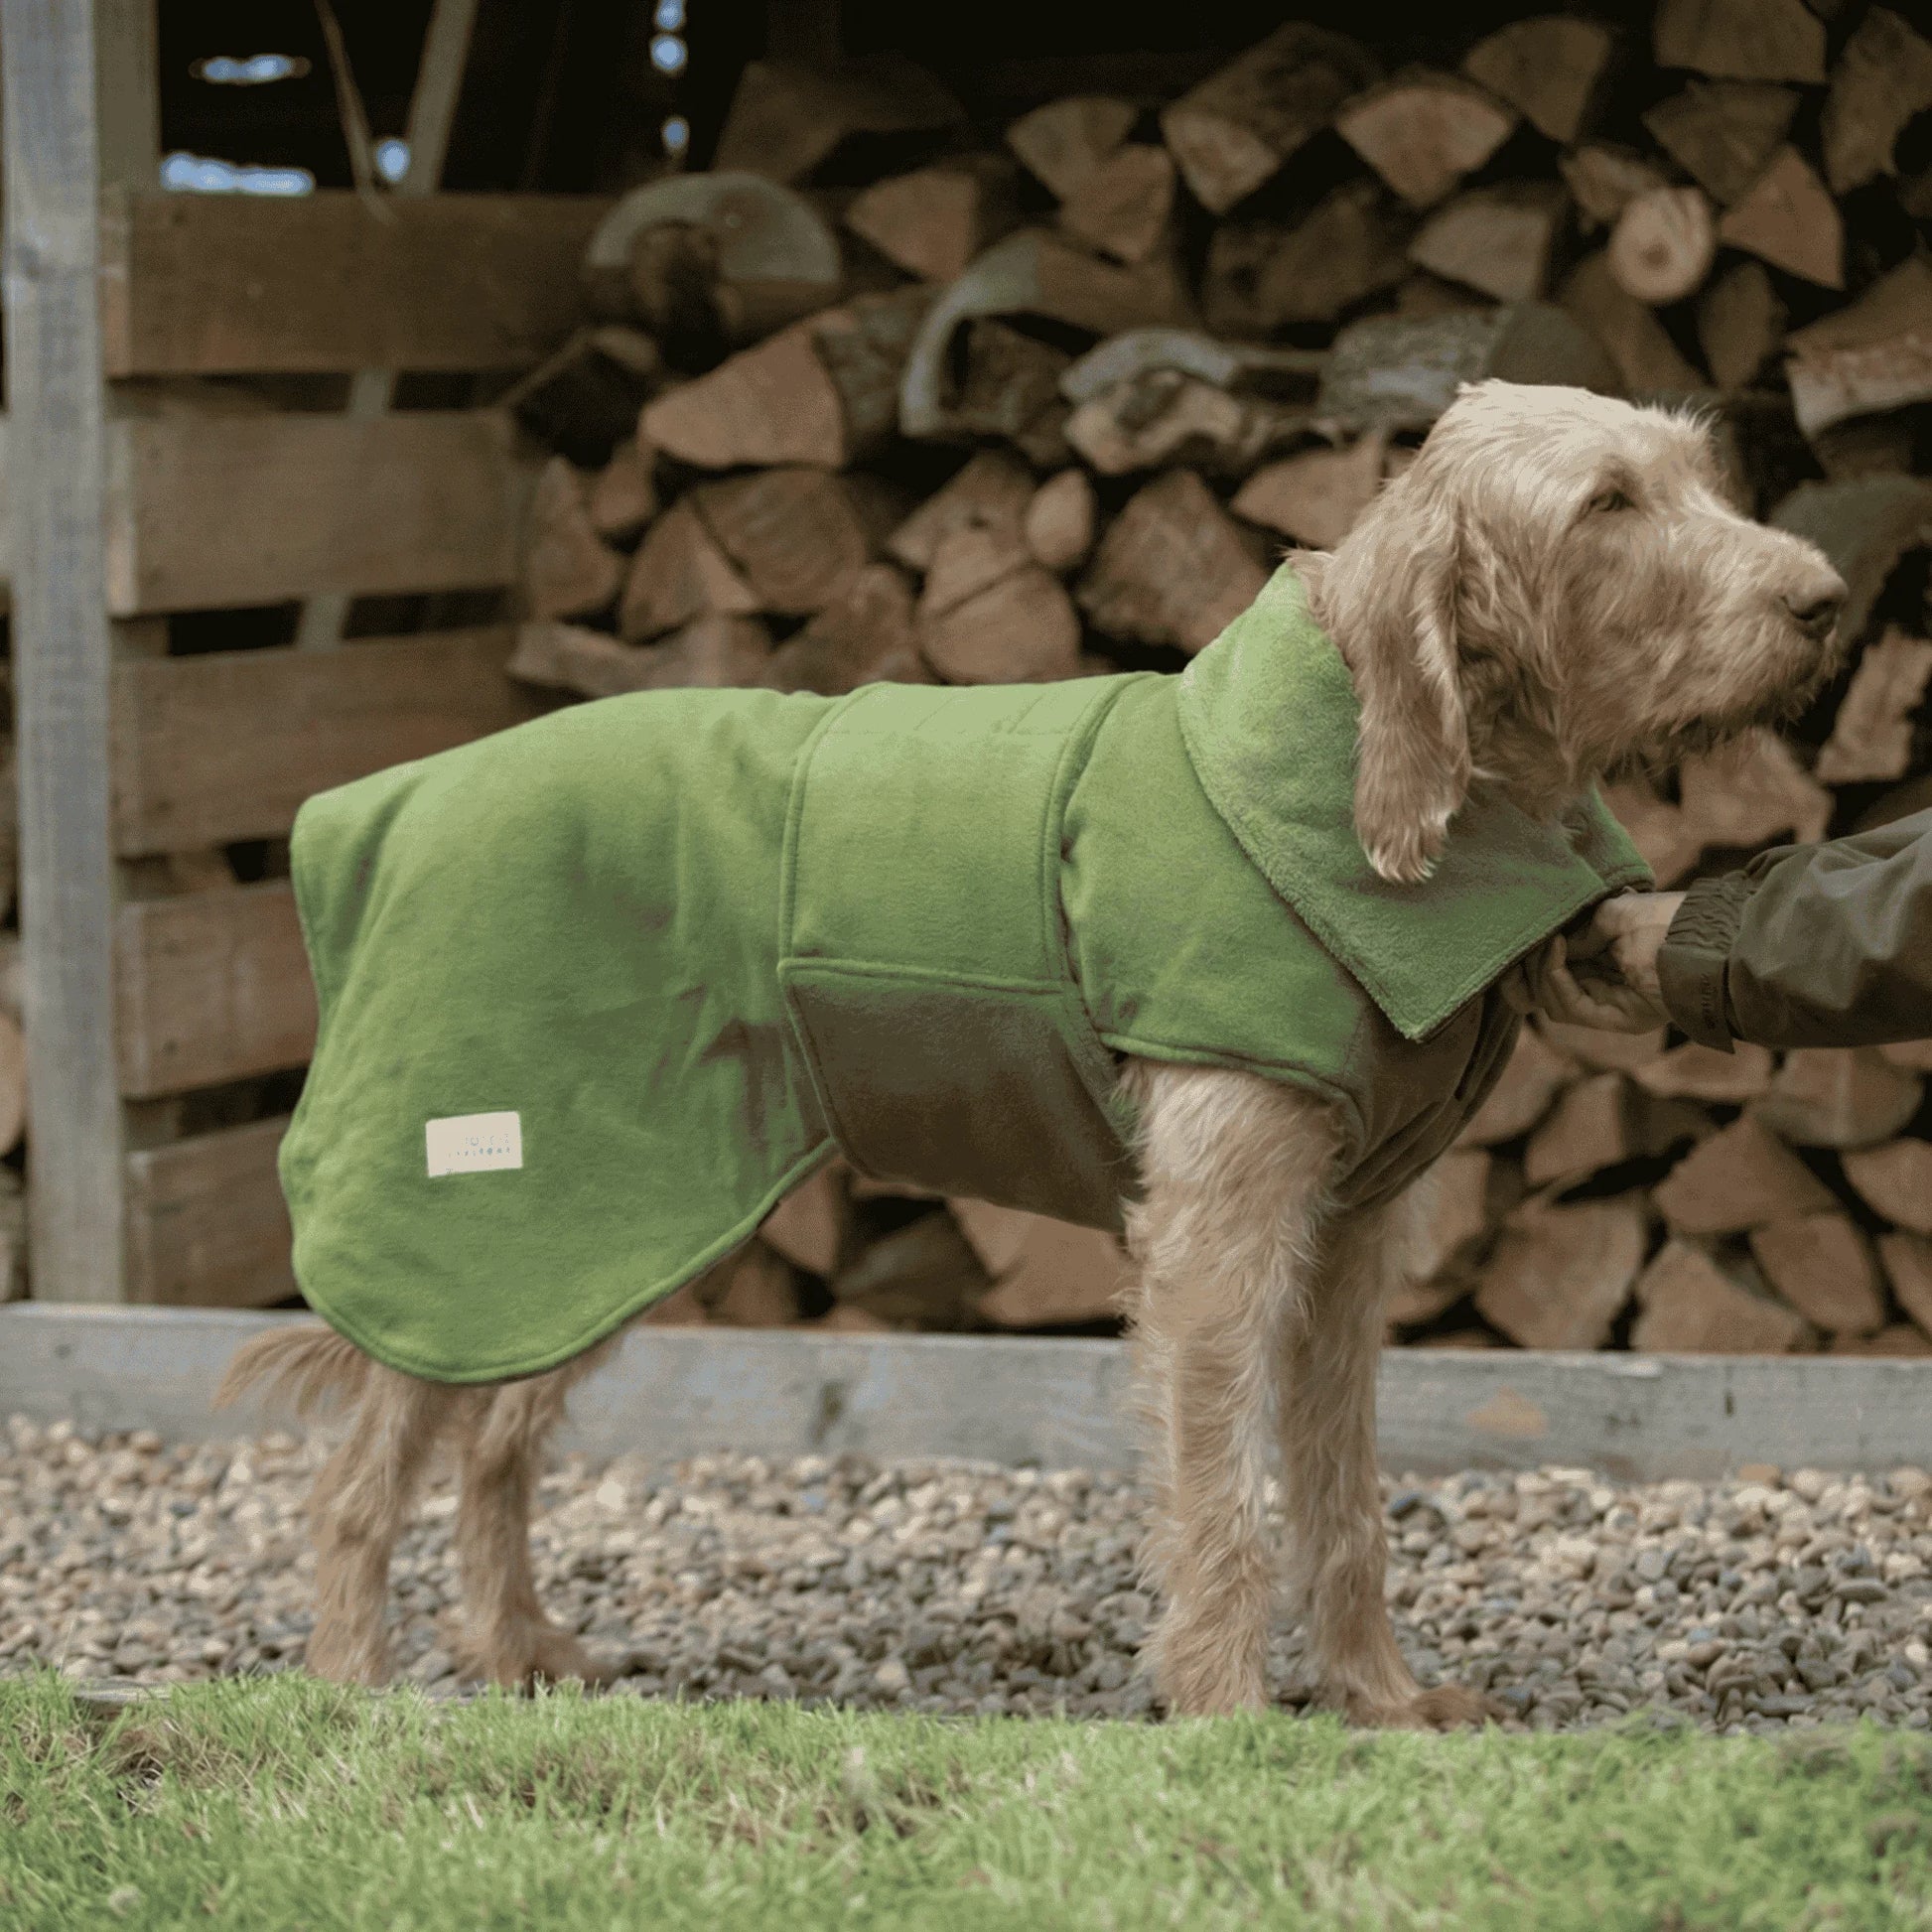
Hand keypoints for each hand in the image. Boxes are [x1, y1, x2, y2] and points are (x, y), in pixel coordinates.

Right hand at [1501, 890, 1685, 1032]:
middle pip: (1545, 990)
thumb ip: (1574, 934)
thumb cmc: (1661, 918)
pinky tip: (1556, 954)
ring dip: (1538, 974)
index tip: (1512, 944)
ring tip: (1547, 945)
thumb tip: (1544, 947)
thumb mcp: (1608, 914)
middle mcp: (1605, 982)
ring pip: (1552, 1002)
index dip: (1528, 961)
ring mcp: (1611, 1003)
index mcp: (1605, 957)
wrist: (1700, 937)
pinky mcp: (1616, 1018)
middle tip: (1516, 949)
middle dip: (1524, 972)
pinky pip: (1570, 1008)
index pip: (1555, 968)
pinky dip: (1554, 981)